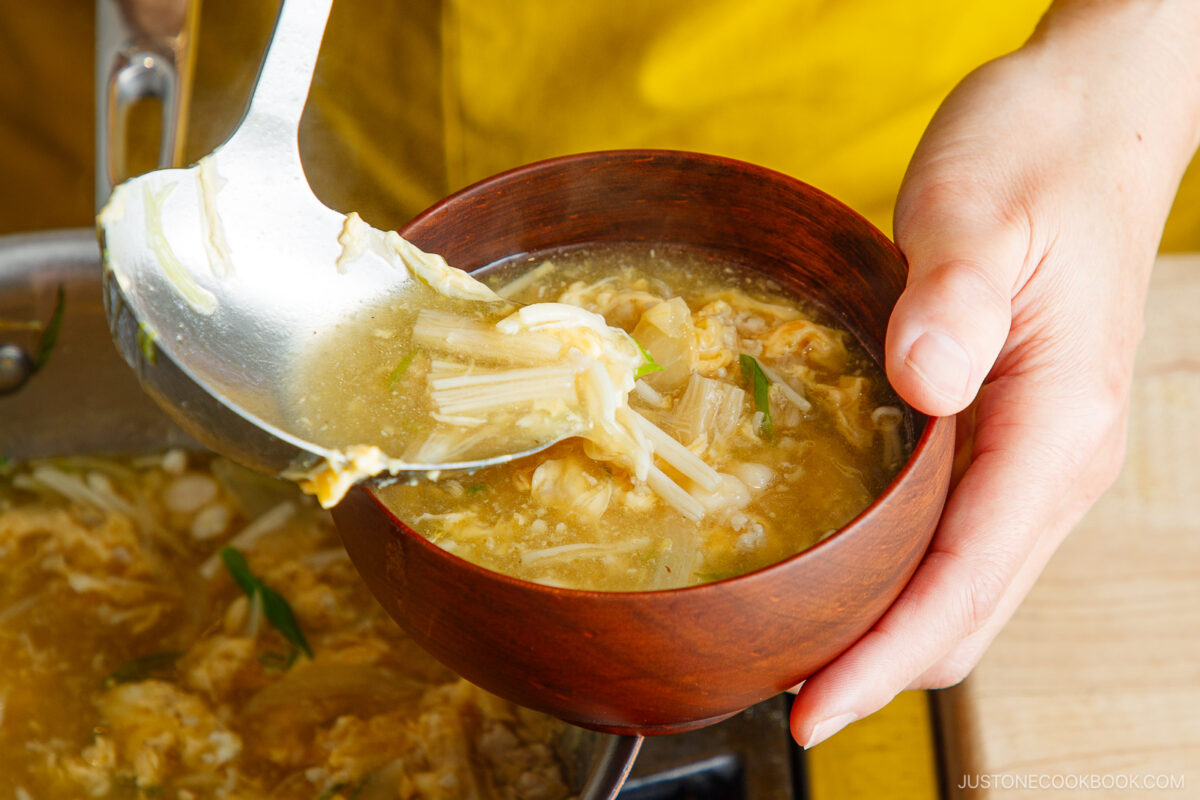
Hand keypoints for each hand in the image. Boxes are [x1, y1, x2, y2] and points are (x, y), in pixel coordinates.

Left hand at [790, 0, 1199, 746]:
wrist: (1091, 126)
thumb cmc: (1038, 158)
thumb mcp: (982, 210)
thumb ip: (952, 299)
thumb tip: (923, 386)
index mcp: (1052, 425)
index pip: (963, 581)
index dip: (885, 659)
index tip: (812, 711)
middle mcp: (1054, 463)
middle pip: (967, 612)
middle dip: (878, 665)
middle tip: (777, 686)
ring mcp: (1037, 457)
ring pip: (965, 589)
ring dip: (886, 630)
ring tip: (793, 643)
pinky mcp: (1010, 438)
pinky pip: (957, 541)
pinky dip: (899, 579)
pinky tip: (836, 565)